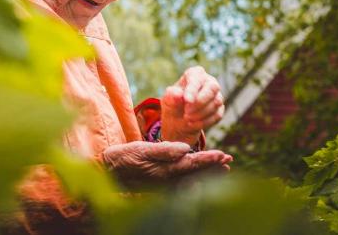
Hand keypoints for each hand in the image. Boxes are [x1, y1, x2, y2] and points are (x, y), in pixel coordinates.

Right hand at [101, 141, 231, 187]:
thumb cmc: (124, 157)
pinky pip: (184, 184)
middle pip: (196, 175)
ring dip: (208, 174)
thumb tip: (186, 149)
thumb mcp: (141, 149)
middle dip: (213, 168)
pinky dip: (196, 178)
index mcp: (164, 171)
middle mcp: (167, 181)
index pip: (192, 164)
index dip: (209, 159)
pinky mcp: (161, 187)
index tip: (223, 155)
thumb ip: (164, 150)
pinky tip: (201, 176)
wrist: (108, 172)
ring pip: (192, 180)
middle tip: (229, 161)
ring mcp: (165, 186)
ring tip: (223, 168)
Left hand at [161, 66, 224, 144]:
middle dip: (200, 102)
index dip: (193, 90)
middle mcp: (209, 81)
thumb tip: (178, 94)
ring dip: (201, 114)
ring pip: (216, 102)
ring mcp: (217, 95)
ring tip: (187, 119)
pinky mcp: (220, 109)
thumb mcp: (168, 101)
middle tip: (186, 113)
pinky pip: (217, 115)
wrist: (179, 120)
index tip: (187, 101)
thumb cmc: (173, 104)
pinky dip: (204, 122)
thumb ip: (171, 96)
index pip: (197, 79)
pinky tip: (192, 124)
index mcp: (195, 74)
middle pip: (212, 88)